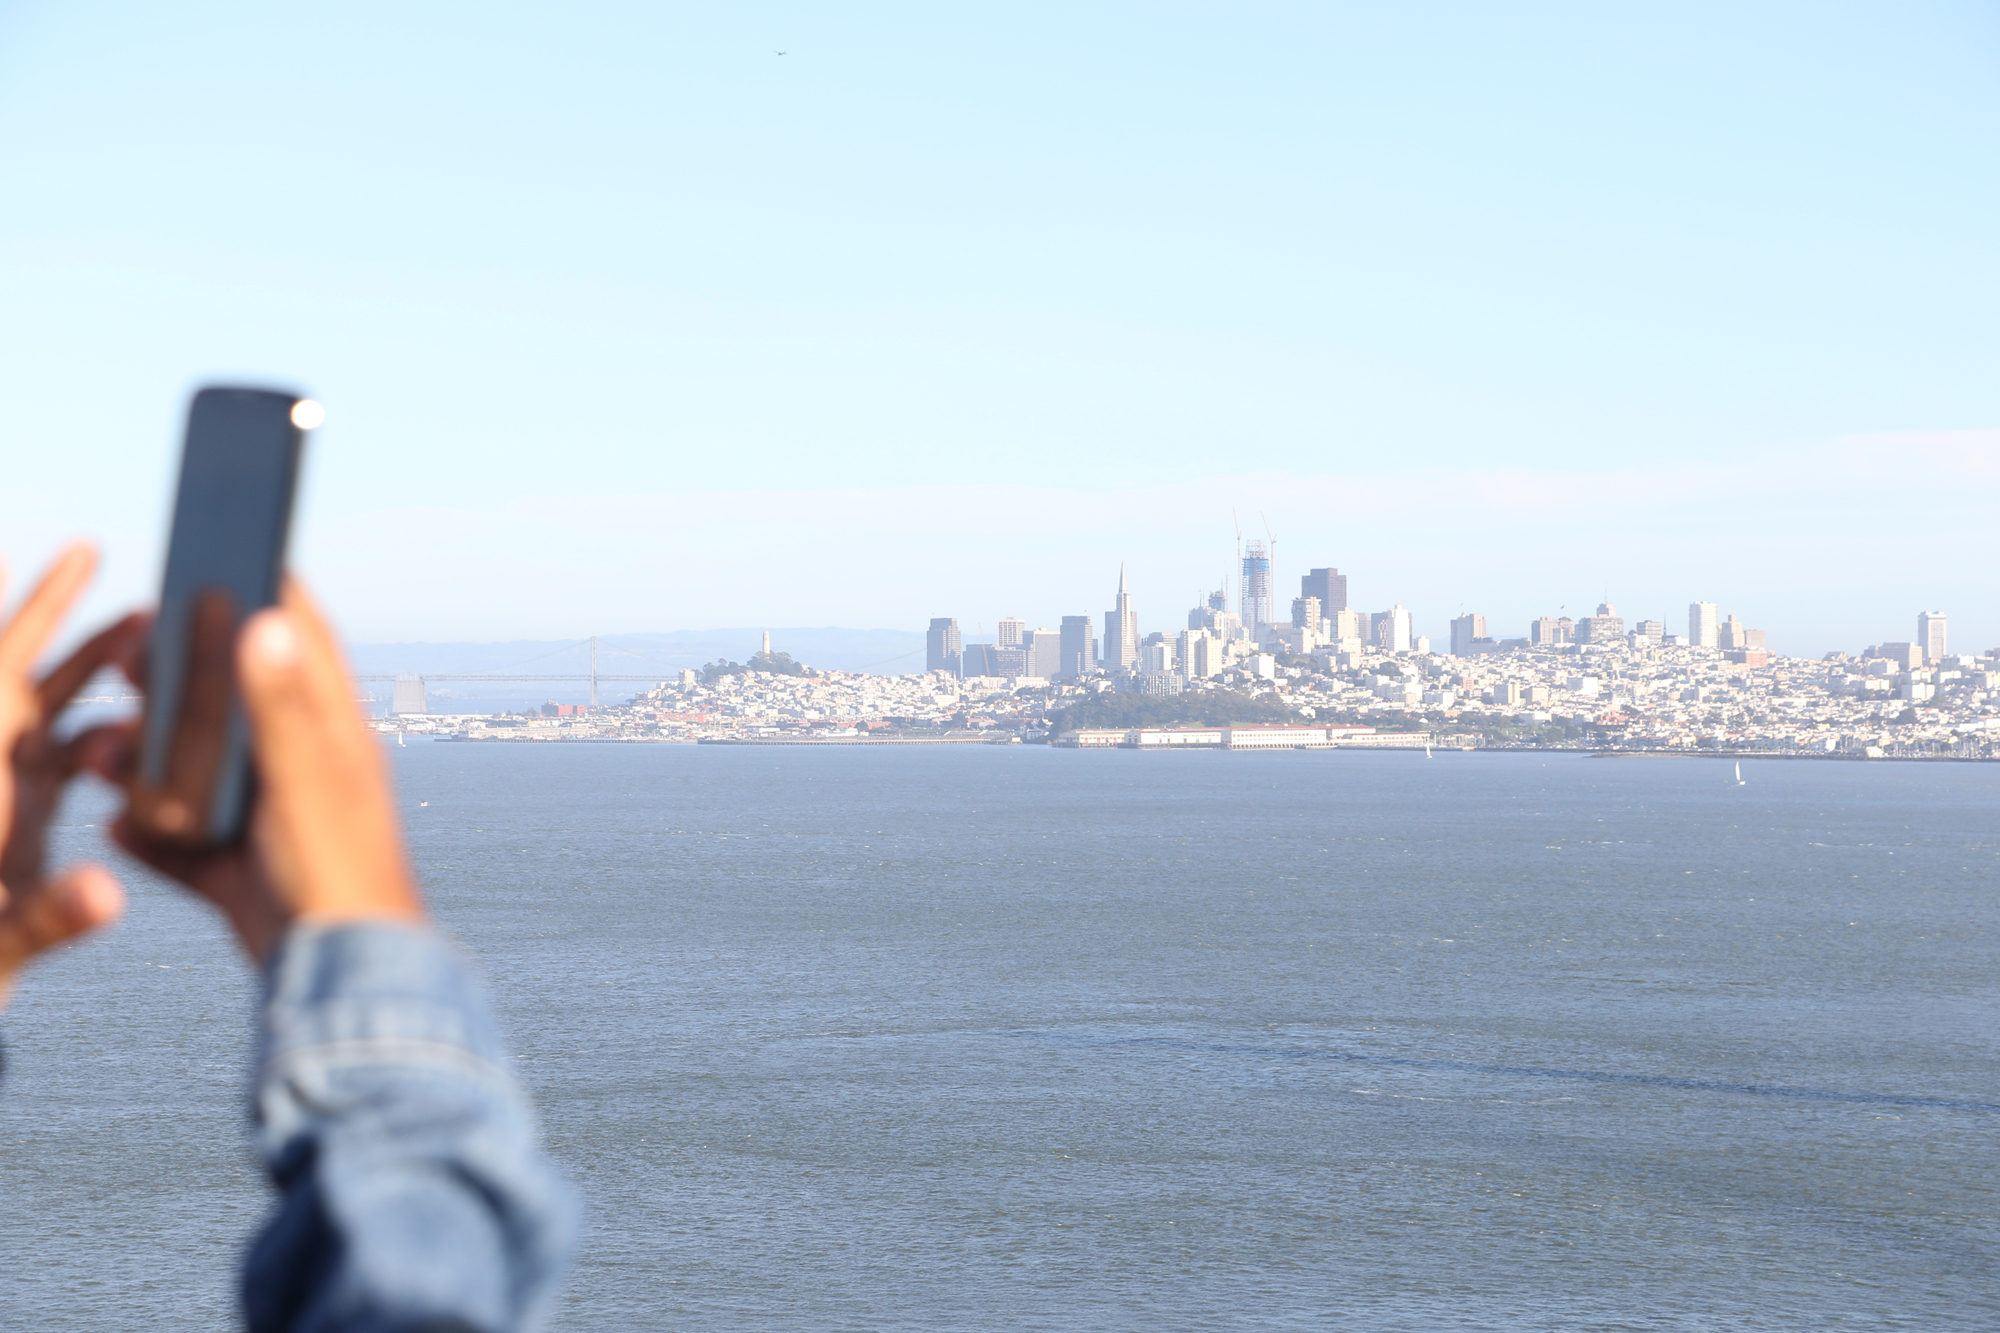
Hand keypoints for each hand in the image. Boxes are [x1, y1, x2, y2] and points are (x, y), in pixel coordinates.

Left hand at [0, 544, 130, 1009]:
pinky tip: (138, 722)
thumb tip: (111, 893)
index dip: (29, 612)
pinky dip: (99, 729)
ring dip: (92, 671)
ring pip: (47, 712)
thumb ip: (53, 916)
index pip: (4, 676)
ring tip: (144, 632)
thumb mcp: (0, 947)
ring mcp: (2, 798)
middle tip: (104, 561)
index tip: (59, 552)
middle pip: (25, 677)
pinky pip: (60, 756)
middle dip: (65, 619)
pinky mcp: (18, 822)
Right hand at [109, 579, 424, 960]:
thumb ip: (281, 706)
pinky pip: (185, 846)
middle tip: (130, 657)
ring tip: (99, 756)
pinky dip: (151, 837)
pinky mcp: (242, 874)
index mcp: (332, 735)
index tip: (221, 549)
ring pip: (198, 776)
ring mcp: (270, 822)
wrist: (339, 978)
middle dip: (178, 683)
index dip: (266, 594)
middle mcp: (301, 771)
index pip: (305, 645)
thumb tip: (265, 618)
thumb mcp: (306, 779)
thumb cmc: (340, 871)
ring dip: (147, 765)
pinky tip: (114, 829)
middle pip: (234, 708)